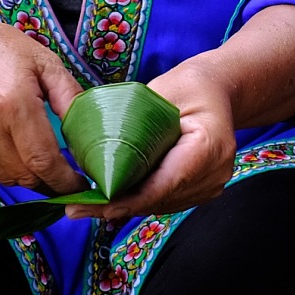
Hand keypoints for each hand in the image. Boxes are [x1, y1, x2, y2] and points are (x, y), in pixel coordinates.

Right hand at [0, 10, 85, 194]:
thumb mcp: (42, 60)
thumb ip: (70, 95)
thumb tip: (91, 130)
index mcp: (15, 104)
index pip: (44, 161)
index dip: (65, 180)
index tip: (81, 184)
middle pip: (27, 177)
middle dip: (50, 181)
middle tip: (65, 173)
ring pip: (8, 178)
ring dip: (28, 173)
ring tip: (34, 151)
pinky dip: (4, 163)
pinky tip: (4, 138)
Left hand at [92, 57, 239, 220]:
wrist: (217, 91)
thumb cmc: (189, 86)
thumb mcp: (161, 93)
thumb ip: (136, 123)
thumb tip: (98, 151)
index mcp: (209, 145)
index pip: (165, 183)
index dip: (130, 199)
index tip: (98, 205)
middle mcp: (215, 171)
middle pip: (160, 199)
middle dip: (118, 205)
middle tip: (77, 208)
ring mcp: (212, 184)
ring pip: (161, 205)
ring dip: (126, 206)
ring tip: (86, 206)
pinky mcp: (203, 190)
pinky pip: (166, 200)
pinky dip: (140, 200)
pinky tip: (111, 198)